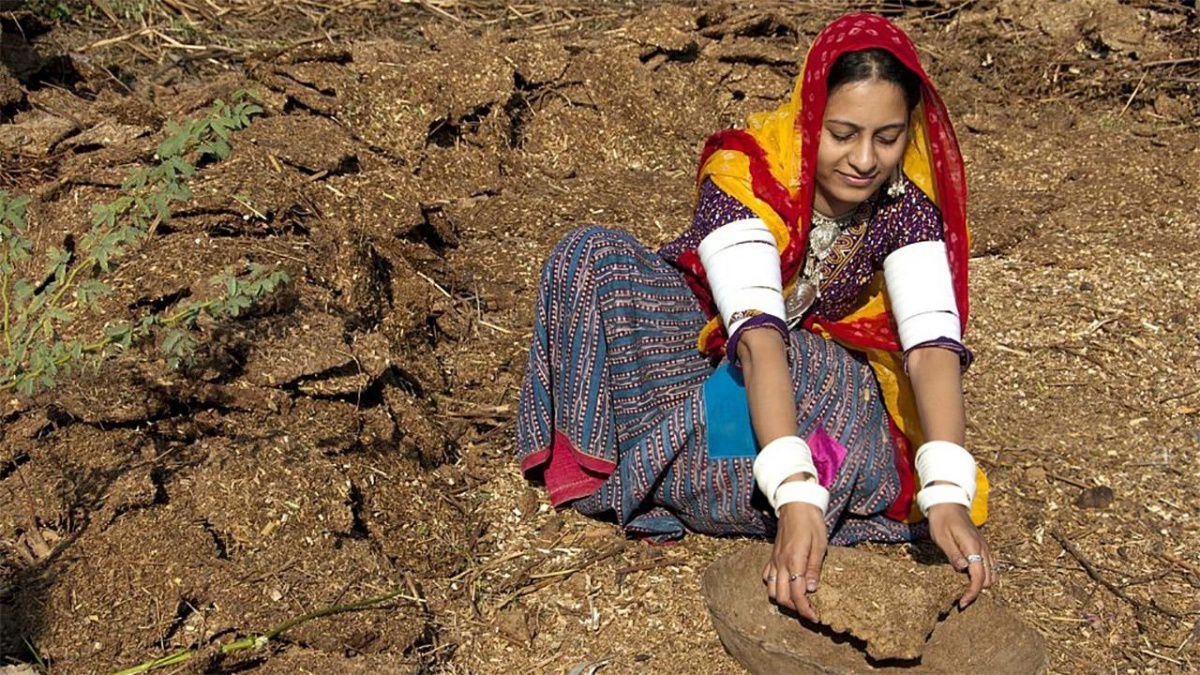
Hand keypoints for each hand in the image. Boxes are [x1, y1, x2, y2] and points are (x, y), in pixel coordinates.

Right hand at [761, 498, 826, 621]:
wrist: (796, 504)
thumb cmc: (811, 522)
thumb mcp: (819, 544)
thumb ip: (814, 568)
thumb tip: (811, 589)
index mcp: (794, 561)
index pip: (797, 595)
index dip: (806, 610)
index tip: (815, 617)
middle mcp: (781, 563)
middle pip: (782, 597)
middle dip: (795, 609)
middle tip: (809, 612)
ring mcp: (774, 560)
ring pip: (772, 590)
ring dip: (784, 600)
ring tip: (798, 601)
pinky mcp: (772, 556)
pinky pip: (767, 577)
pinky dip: (774, 587)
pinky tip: (786, 585)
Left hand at [927, 502, 992, 607]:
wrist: (948, 503)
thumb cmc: (941, 520)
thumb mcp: (942, 537)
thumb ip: (953, 554)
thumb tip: (964, 570)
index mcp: (973, 547)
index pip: (979, 577)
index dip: (972, 593)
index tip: (962, 603)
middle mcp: (983, 548)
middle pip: (988, 578)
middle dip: (977, 591)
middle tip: (961, 599)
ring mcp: (984, 547)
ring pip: (991, 573)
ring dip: (981, 584)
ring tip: (965, 590)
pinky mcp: (982, 546)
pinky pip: (988, 565)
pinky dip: (982, 575)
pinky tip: (970, 577)